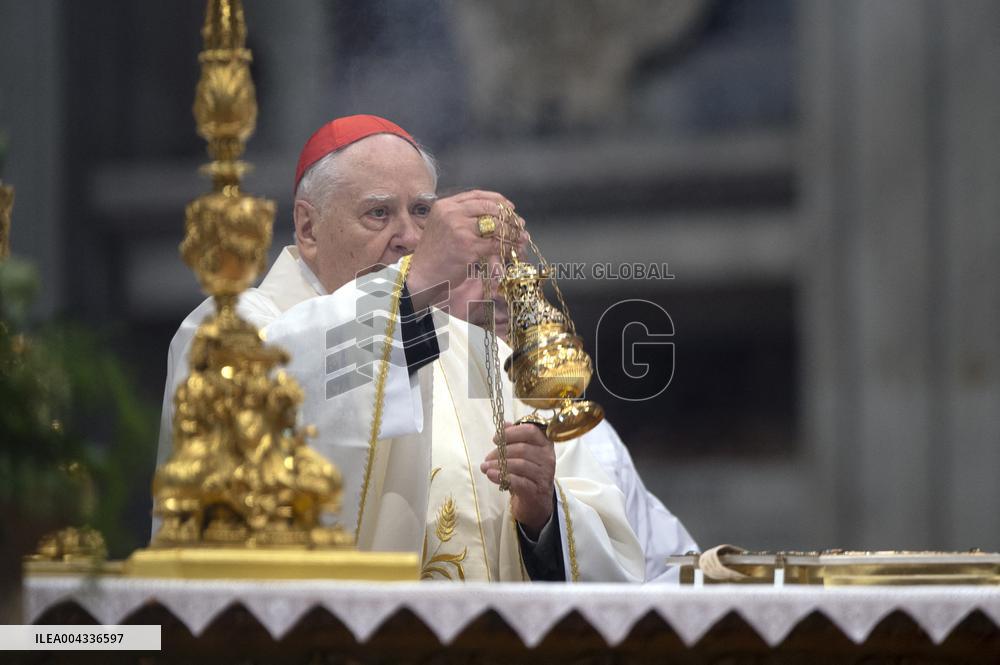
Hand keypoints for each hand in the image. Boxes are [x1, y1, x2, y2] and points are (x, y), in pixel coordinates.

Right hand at [407, 190, 524, 309]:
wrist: (422, 276)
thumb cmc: (433, 256)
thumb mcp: (442, 227)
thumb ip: (461, 217)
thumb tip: (492, 216)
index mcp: (445, 206)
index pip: (477, 195)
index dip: (497, 200)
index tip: (509, 207)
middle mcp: (451, 213)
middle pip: (489, 208)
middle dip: (508, 216)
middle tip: (519, 224)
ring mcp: (459, 229)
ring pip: (495, 225)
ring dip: (512, 232)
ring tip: (521, 237)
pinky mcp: (467, 246)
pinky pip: (495, 244)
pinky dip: (507, 247)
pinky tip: (513, 249)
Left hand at [480, 422, 555, 537]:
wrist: (536, 501)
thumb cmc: (528, 473)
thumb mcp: (523, 453)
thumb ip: (515, 437)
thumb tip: (504, 424)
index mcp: (545, 444)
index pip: (530, 431)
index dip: (511, 433)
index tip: (495, 439)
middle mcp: (548, 458)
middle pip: (522, 449)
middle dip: (501, 452)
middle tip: (487, 458)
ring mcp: (544, 475)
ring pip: (520, 465)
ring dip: (499, 465)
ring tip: (485, 467)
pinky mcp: (536, 490)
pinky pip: (518, 481)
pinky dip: (502, 477)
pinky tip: (490, 475)